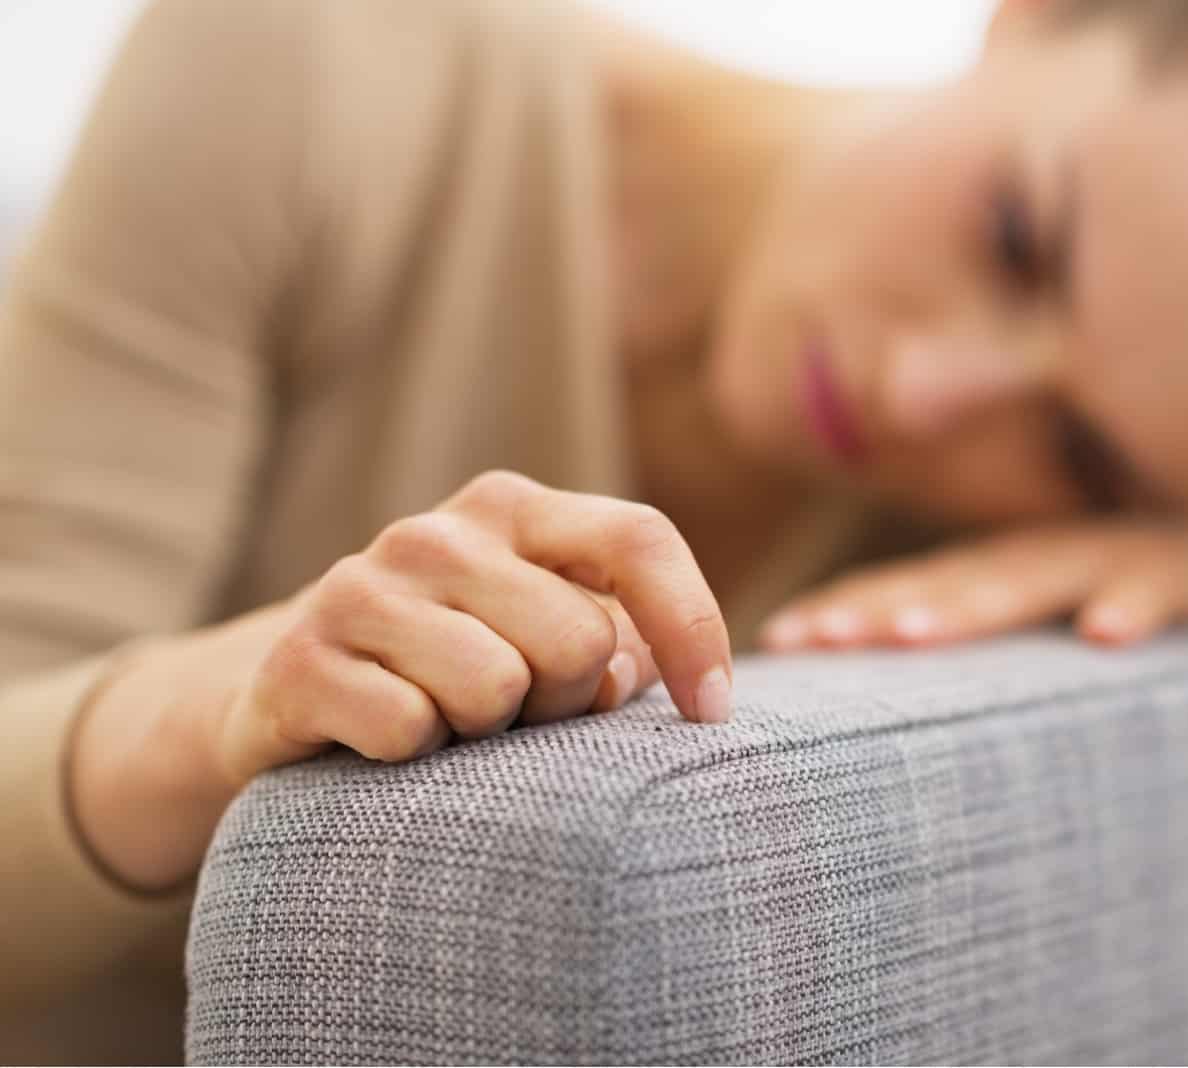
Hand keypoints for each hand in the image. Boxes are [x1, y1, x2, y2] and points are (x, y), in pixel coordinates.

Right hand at [217, 471, 732, 784]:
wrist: (283, 693)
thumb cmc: (453, 670)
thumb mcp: (543, 637)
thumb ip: (613, 641)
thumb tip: (633, 674)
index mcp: (514, 511)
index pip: (639, 540)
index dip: (693, 628)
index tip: (711, 713)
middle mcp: (435, 533)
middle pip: (577, 640)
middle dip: (564, 702)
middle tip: (515, 714)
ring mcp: (359, 589)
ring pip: (495, 690)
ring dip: (485, 736)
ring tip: (448, 722)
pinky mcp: (297, 661)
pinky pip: (410, 731)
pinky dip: (413, 760)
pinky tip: (384, 741)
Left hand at [759, 500, 1187, 651]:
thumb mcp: (1099, 622)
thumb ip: (1029, 649)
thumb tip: (939, 710)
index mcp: (1036, 569)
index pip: (931, 586)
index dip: (859, 607)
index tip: (786, 640)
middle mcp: (1077, 552)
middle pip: (965, 578)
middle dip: (884, 607)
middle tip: (812, 639)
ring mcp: (1148, 550)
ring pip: (1053, 574)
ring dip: (979, 602)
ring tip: (911, 637)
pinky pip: (1185, 580)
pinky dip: (1144, 599)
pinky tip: (1107, 634)